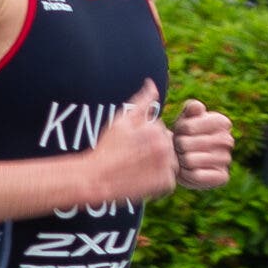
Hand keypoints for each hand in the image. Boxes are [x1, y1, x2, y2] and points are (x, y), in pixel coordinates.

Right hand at [92, 79, 179, 204]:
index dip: (144, 138)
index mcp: (158, 129)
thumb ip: (141, 101)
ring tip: (139, 169)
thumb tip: (152, 83)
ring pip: (171, 163)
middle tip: (133, 158)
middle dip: (154, 151)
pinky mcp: (165, 183)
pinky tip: (143, 180)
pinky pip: (169, 180)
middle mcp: (166, 146)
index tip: (130, 146)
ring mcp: (166, 166)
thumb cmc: (106, 147)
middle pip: (167, 146)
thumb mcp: (122, 120)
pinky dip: (159, 182)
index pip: (160, 130)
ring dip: (160, 166)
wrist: (97, 178)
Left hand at [171, 98, 233, 189]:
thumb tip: (197, 108)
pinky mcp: (223, 177)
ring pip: (189, 161)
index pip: (187, 127)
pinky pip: (196, 176)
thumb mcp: (186, 117)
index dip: (177, 131)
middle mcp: (228, 140)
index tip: (180, 131)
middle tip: (178, 147)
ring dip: (180, 161)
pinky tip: (187, 170)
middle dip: (176, 146)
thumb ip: (191, 109)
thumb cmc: (186, 133)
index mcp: (221, 121)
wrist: (189, 157)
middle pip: (185, 144)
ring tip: (182, 158)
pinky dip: (186, 175)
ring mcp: (227, 159)